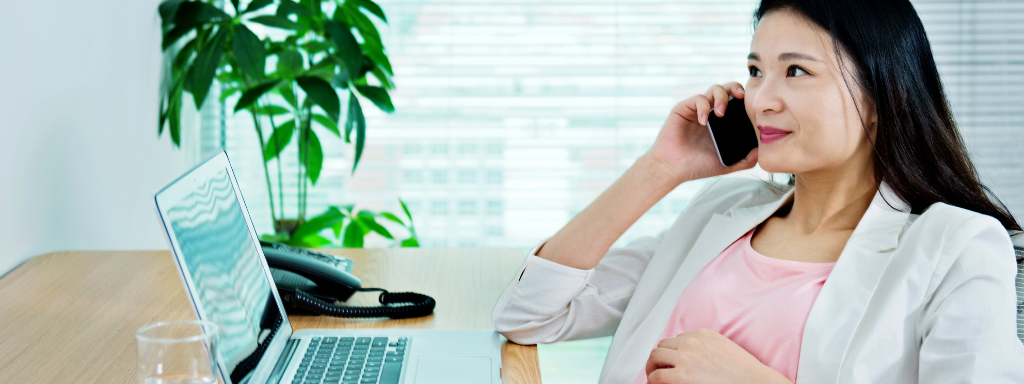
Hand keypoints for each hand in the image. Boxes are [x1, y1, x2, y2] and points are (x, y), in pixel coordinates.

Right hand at [642, 82, 757, 183]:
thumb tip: (762, 151)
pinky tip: (703, 121)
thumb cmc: (697, 166)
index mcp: (723, 123)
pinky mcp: (684, 108)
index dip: (746, 100)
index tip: (752, 106)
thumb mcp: (726, 164)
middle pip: (728, 89)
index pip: (738, 102)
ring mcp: (698, 109)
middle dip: (736, 89)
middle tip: (741, 97)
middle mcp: (711, 113)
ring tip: (721, 113)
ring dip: (721, 97)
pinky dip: (703, 107)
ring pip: (714, 89)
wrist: (673, 168)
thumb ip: (745, 160)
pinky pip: (698, 99)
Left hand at [644, 328, 790, 383]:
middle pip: (662, 346)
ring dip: (653, 368)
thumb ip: (706, 349)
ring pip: (655, 358)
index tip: (671, 363)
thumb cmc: (745, 376)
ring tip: (655, 380)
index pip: (677, 340)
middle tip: (658, 372)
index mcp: (703, 334)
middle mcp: (691, 342)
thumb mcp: (724, 351)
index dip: (672, 354)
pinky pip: (657, 377)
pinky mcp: (680, 377)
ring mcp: (685, 359)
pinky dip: (653, 382)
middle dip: (659, 360)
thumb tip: (692, 361)